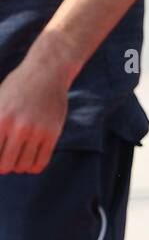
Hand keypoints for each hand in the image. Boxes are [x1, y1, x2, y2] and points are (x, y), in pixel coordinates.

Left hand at [0, 59, 68, 173]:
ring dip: (18, 166)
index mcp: (0, 119)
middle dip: (3, 165)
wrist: (47, 72)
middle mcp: (18, 127)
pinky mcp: (52, 133)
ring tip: (18, 156)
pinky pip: (40, 163)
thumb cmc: (16, 88)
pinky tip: (30, 158)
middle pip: (5, 166)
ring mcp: (37, 131)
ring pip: (23, 167)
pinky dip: (32, 166)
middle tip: (5, 157)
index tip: (0, 150)